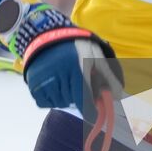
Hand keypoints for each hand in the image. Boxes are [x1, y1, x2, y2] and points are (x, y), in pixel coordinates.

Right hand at [0, 0, 120, 109]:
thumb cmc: (76, 47)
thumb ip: (108, 76)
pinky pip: (46, 102)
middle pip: (74, 102)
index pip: (84, 101)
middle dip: (78, 96)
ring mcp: (44, 80)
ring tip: (65, 79)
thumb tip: (117, 96)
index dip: (90, 111)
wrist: (47, 35)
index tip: (93, 115)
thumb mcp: (95, 56)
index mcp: (77, 67)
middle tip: (77, 83)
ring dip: (65, 96)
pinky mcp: (34, 84)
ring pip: (60, 102)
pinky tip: (54, 82)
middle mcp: (60, 75)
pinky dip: (52, 97)